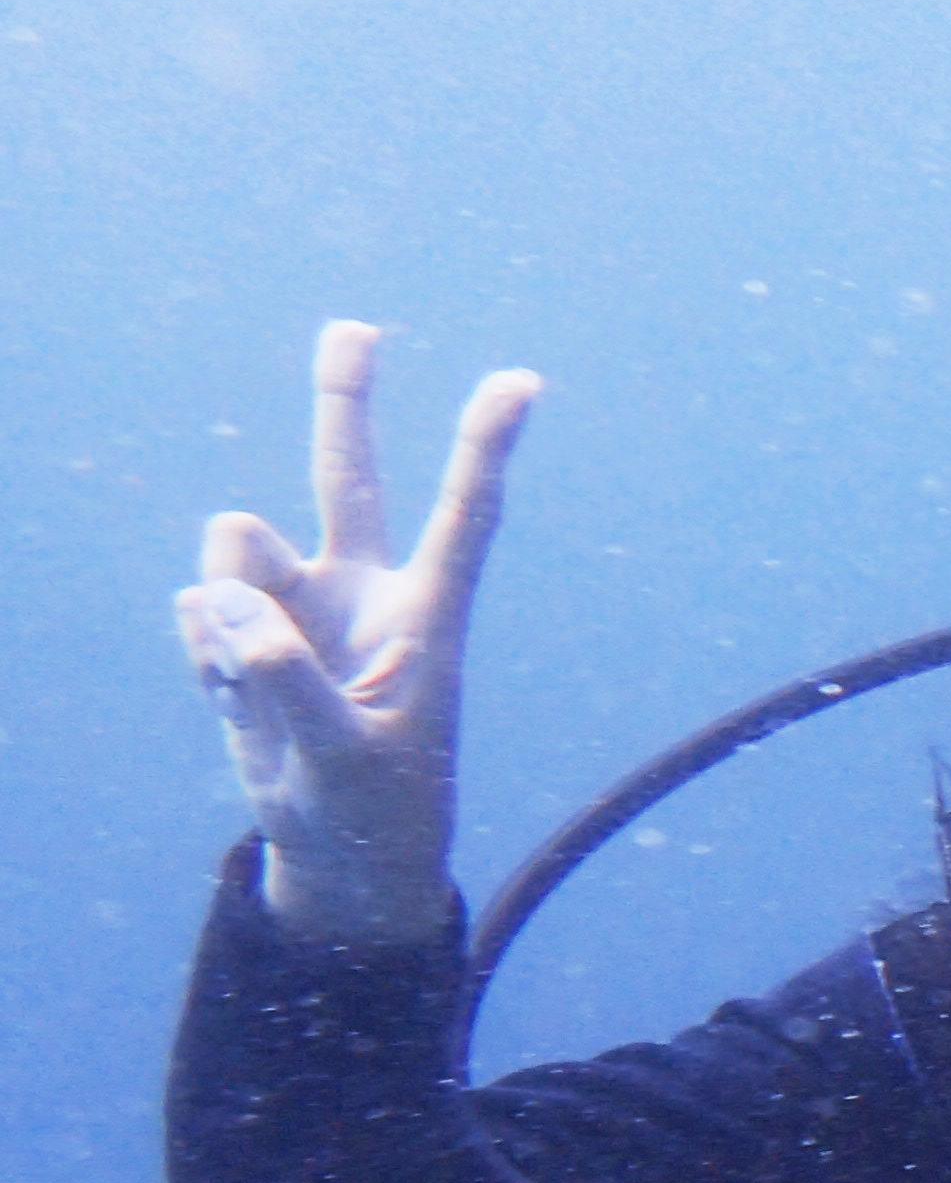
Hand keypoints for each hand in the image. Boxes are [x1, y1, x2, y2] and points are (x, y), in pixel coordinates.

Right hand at [176, 321, 540, 943]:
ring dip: (228, 607)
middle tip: (357, 328)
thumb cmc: (372, 810)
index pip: (463, 517)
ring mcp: (297, 603)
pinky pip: (196, 609)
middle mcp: (362, 590)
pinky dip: (205, 655)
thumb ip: (288, 678)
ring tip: (260, 684)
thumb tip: (220, 599)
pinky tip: (238, 700)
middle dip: (346, 399)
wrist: (333, 854)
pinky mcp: (239, 626)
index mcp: (426, 617)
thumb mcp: (343, 759)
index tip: (523, 381)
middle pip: (349, 476)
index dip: (485, 448)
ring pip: (233, 547)